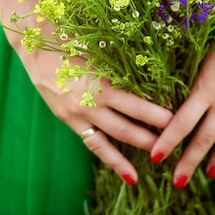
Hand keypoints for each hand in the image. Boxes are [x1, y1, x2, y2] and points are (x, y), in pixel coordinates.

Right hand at [22, 49, 173, 184]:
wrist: (35, 45)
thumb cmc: (71, 39)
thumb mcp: (99, 47)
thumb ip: (122, 63)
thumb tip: (152, 71)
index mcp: (101, 81)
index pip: (137, 102)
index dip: (159, 110)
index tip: (179, 111)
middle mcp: (91, 101)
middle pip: (130, 122)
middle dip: (155, 132)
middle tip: (177, 138)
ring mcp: (79, 113)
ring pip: (116, 137)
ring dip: (139, 145)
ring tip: (161, 155)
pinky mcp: (70, 120)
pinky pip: (95, 145)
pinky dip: (114, 161)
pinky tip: (130, 176)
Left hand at [149, 9, 214, 187]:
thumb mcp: (204, 56)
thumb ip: (193, 80)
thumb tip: (175, 99)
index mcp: (205, 89)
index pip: (181, 123)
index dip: (167, 142)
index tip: (155, 158)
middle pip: (204, 139)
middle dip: (189, 162)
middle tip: (177, 183)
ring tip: (210, 175)